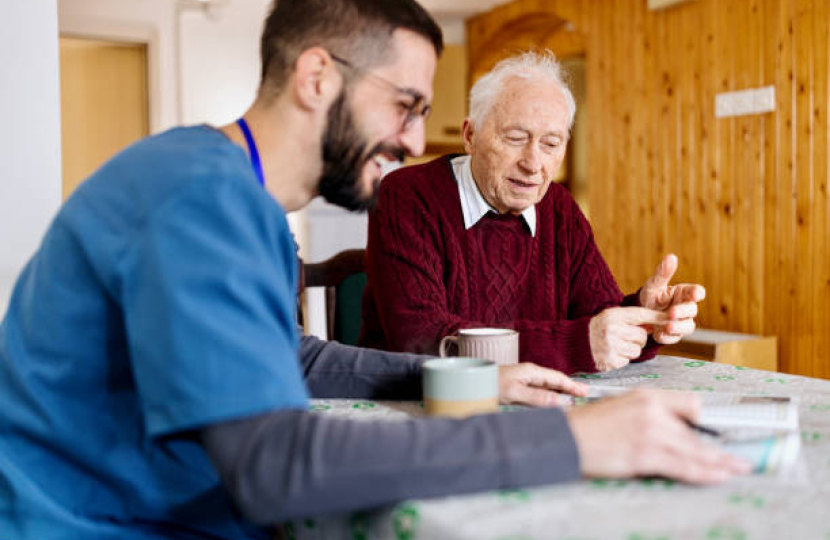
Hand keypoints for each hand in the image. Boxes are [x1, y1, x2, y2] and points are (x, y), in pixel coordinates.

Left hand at [498, 363, 588, 406]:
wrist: (472, 382)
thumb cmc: (491, 384)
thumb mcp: (515, 392)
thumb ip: (537, 397)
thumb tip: (560, 402)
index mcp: (531, 372)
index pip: (557, 378)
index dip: (572, 385)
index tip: (585, 392)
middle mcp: (529, 374)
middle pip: (554, 381)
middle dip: (569, 387)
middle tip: (584, 395)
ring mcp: (524, 379)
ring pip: (547, 386)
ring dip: (559, 392)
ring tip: (572, 399)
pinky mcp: (518, 386)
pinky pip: (538, 391)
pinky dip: (549, 395)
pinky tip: (551, 401)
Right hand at [566, 389, 751, 483]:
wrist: (566, 438)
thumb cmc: (589, 426)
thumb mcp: (621, 407)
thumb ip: (649, 415)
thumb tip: (675, 432)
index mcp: (647, 396)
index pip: (690, 405)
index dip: (707, 421)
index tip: (723, 430)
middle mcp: (652, 411)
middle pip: (695, 433)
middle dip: (718, 448)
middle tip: (740, 457)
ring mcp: (650, 433)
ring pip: (694, 450)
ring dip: (719, 462)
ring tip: (737, 468)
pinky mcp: (645, 454)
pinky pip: (683, 466)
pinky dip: (704, 473)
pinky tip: (718, 475)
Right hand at [589, 307, 667, 371]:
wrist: (576, 343)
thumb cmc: (597, 328)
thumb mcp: (611, 317)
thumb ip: (631, 319)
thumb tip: (655, 324)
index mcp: (613, 316)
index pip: (640, 314)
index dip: (657, 317)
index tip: (671, 318)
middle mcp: (612, 330)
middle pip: (641, 336)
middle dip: (637, 338)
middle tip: (625, 337)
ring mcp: (611, 346)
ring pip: (637, 350)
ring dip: (631, 349)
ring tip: (617, 345)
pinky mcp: (611, 361)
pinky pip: (628, 360)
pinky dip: (623, 358)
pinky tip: (612, 353)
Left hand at [639, 253, 705, 343]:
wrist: (640, 314)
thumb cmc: (651, 296)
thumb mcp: (654, 285)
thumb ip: (662, 273)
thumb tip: (671, 257)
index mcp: (683, 293)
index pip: (696, 292)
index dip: (697, 293)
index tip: (696, 294)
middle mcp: (685, 308)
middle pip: (692, 310)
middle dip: (683, 312)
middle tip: (671, 312)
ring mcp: (681, 322)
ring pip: (687, 326)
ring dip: (678, 327)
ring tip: (667, 326)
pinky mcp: (674, 334)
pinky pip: (674, 337)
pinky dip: (667, 337)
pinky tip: (658, 335)